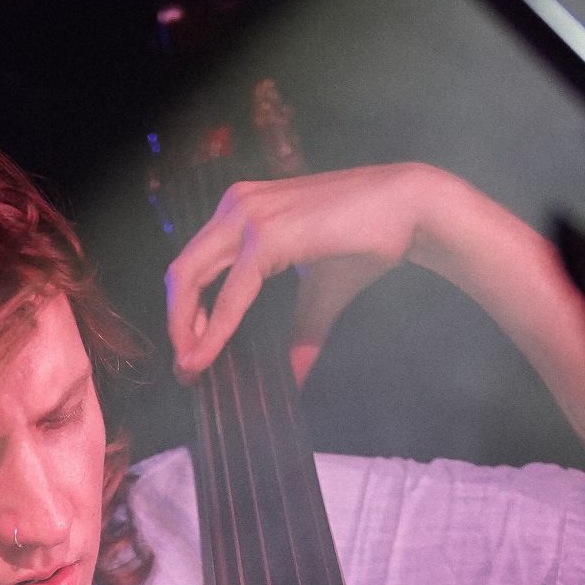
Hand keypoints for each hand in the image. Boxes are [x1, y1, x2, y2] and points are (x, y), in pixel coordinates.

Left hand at [166, 163, 446, 385]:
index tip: (189, 355)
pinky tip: (207, 356)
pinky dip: (215, 328)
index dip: (185, 313)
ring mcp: (249, 216)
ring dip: (185, 330)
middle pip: (182, 271)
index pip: (196, 265)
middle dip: (176, 325)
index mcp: (242, 210)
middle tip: (183, 370)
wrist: (407, 208)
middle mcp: (237, 205)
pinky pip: (230, 292)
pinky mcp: (267, 234)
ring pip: (191, 277)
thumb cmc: (367, 241)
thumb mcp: (320, 292)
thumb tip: (294, 378)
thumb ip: (299, 331)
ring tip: (191, 369)